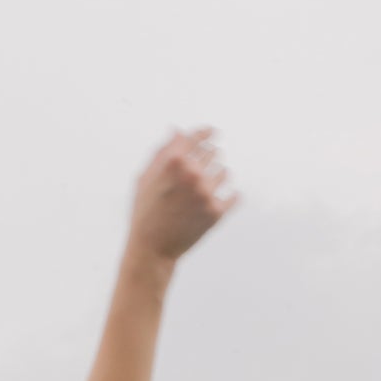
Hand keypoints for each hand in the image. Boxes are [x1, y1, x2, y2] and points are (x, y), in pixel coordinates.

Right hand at [127, 127, 238, 267]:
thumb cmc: (145, 213)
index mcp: (173, 161)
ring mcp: (206, 192)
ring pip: (225, 171)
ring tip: (204, 191)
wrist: (151, 250)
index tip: (214, 134)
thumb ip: (161, 152)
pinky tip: (226, 200)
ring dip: (218, 177)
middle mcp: (192, 173)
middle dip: (209, 159)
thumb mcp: (145, 179)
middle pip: (214, 152)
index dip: (207, 133)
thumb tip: (177, 130)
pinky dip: (231, 198)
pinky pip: (235, 196)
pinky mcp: (216, 211)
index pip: (199, 136)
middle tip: (199, 173)